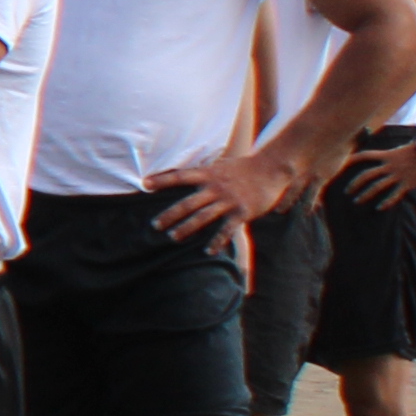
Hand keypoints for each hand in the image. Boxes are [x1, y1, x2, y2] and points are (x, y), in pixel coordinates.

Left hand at [142, 151, 304, 244]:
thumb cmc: (243, 167)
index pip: (180, 175)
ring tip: (173, 237)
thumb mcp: (220, 165)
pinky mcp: (242, 211)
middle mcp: (216, 186)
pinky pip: (226, 229)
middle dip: (170, 215)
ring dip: (186, 228)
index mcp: (208, 173)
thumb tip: (183, 174)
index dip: (161, 179)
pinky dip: (217, 241)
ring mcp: (229, 199)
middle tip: (155, 225)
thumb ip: (203, 173)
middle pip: (187, 203)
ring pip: (203, 217)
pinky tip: (208, 250)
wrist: (272, 167)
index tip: (143, 184)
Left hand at [335, 144, 415, 210]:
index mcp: (387, 154)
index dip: (352, 159)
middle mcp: (390, 165)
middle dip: (355, 184)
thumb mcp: (402, 148)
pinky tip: (379, 208)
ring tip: (357, 201)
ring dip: (365, 194)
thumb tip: (383, 156)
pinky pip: (395, 195)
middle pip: (367, 175)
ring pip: (377, 186)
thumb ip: (391, 154)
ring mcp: (398, 175)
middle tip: (347, 191)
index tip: (342, 164)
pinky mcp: (408, 183)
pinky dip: (387, 202)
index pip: (365, 155)